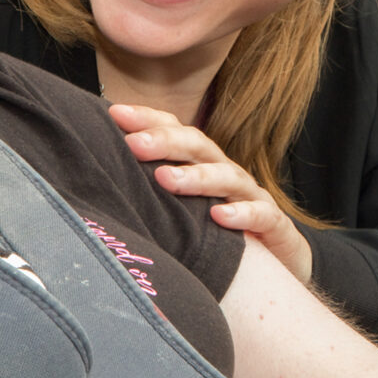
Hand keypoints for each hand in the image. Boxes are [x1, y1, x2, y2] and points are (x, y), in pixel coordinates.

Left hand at [109, 103, 313, 283]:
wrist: (278, 264)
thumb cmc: (219, 232)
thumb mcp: (184, 209)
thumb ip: (152, 190)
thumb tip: (100, 177)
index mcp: (201, 164)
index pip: (175, 130)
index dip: (147, 119)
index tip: (114, 114)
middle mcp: (225, 173)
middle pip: (198, 146)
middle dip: (165, 142)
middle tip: (134, 144)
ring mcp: (250, 197)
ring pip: (227, 176)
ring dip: (195, 176)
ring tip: (165, 179)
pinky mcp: (273, 226)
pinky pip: (260, 215)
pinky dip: (240, 213)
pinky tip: (219, 216)